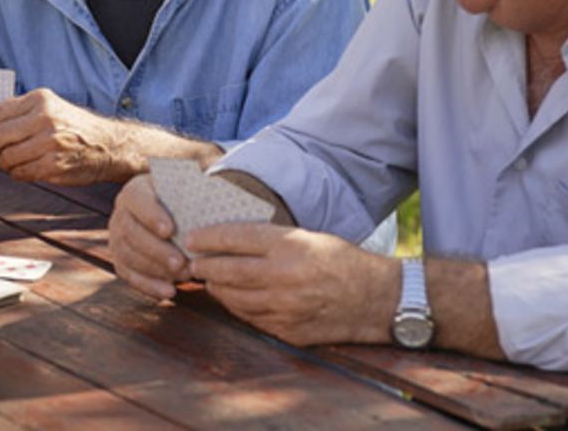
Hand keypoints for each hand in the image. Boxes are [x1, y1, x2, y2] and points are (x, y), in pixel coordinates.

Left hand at [0, 89, 130, 184]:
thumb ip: (19, 112)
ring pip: (7, 158)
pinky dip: (17, 174)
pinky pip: (21, 173)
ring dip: (3, 165)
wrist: (108, 146)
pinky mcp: (54, 165)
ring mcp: (50, 142)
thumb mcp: (50, 107)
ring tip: (10, 164)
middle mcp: (45, 118)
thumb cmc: (73, 127)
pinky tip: (24, 170)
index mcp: (40, 100)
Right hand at [110, 174, 188, 298]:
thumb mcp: (187, 190)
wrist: (175, 216)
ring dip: (155, 269)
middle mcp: (120, 213)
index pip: (136, 200)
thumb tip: (208, 193)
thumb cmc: (185, 202)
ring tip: (183, 277)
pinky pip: (128, 275)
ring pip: (128, 256)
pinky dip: (148, 286)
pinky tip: (169, 292)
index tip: (170, 230)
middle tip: (181, 263)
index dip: (150, 215)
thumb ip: (193, 191)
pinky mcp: (120, 260)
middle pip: (130, 232)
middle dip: (156, 250)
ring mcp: (117, 238)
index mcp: (135, 191)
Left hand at [186, 223, 394, 346]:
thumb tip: (230, 238)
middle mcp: (284, 277)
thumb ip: (271, 239)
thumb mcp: (309, 237)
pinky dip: (235, 306)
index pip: (237, 238)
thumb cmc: (341, 262)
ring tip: (208, 278)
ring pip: (233, 298)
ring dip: (216, 287)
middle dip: (204, 265)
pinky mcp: (286, 331)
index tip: (192, 237)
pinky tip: (231, 297)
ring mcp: (284, 308)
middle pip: (227, 271)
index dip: (209, 237)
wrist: (376, 299)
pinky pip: (249, 317)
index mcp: (291, 247)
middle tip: (191, 260)